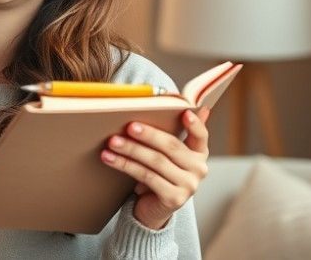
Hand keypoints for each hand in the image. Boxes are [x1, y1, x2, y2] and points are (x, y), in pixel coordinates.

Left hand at [100, 107, 210, 229]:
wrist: (152, 208)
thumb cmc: (157, 173)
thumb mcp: (166, 154)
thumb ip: (171, 133)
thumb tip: (175, 103)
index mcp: (199, 154)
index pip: (201, 136)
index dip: (194, 124)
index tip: (185, 112)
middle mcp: (199, 169)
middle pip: (171, 146)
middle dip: (148, 135)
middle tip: (129, 126)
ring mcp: (189, 185)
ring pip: (156, 161)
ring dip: (131, 149)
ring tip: (112, 141)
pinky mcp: (174, 198)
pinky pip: (146, 176)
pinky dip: (125, 165)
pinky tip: (110, 158)